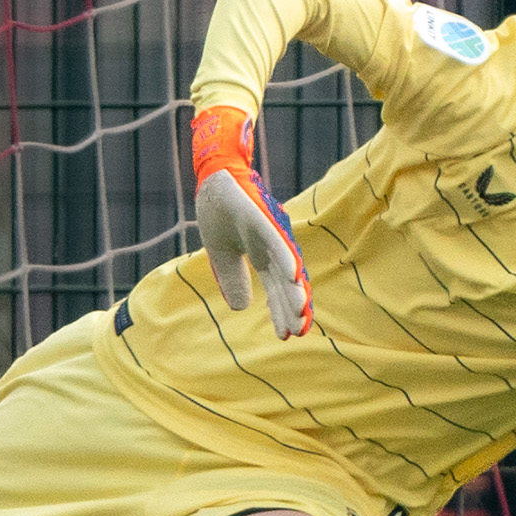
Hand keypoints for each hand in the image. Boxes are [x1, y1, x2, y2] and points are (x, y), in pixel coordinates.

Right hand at [190, 106, 311, 338]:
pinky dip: (286, 260)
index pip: (276, 290)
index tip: (285, 335)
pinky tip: (293, 278)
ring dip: (294, 291)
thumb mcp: (222, 256)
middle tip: (298, 332)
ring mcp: (270, 234)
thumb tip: (240, 308)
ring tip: (302, 314)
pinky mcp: (264, 220)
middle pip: (286, 285)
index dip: (280, 312)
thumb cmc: (220, 212)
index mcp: (263, 257)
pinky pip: (277, 242)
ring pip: (287, 267)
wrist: (214, 180)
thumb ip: (234, 279)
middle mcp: (272, 248)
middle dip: (291, 309)